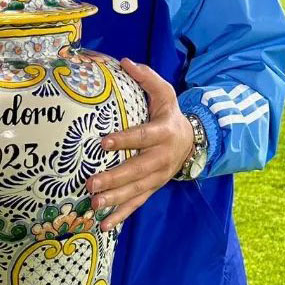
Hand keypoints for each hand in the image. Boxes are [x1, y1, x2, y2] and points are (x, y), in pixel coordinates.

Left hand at [86, 58, 194, 230]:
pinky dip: (121, 215)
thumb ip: (147, 78)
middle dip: (115, 178)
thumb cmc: (170, 114)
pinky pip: (137, 204)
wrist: (193, 142)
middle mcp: (161, 158)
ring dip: (115, 199)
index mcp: (162, 133)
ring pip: (136, 190)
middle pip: (137, 170)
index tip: (103, 143)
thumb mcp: (166, 92)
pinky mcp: (153, 188)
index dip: (125, 140)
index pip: (142, 137)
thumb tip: (125, 61)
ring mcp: (157, 177)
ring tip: (94, 204)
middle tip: (91, 182)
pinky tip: (104, 224)